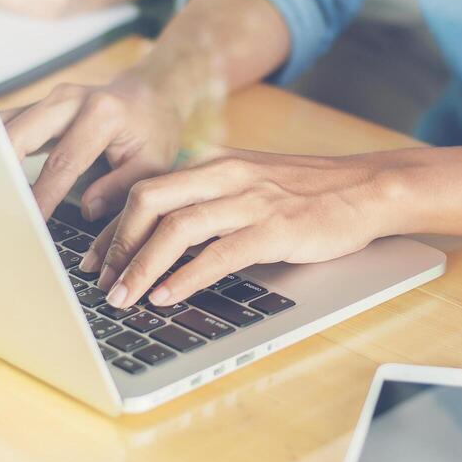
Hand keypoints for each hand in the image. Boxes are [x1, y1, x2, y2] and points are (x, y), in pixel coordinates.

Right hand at [3, 72, 183, 220]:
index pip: (63, 162)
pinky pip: (5, 124)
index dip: (42, 195)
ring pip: (4, 124)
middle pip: (19, 134)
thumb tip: (87, 211)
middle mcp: (69, 99)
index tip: (28, 222)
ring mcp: (48, 99)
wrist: (150, 93)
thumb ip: (121, 187)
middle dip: (0, 170)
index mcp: (102, 113)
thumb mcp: (152, 164)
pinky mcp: (36, 106)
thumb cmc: (153, 131)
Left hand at [77, 150, 398, 307]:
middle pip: (148, 201)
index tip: (92, 260)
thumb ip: (210, 198)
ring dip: (142, 267)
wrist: (369, 187)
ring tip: (124, 298)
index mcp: (214, 164)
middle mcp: (225, 175)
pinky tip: (167, 296)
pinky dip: (186, 277)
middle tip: (102, 282)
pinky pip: (219, 253)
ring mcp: (250, 200)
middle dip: (116, 245)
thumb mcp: (251, 182)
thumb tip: (164, 237)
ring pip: (176, 228)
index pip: (146, 189)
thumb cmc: (311, 192)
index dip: (110, 227)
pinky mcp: (276, 228)